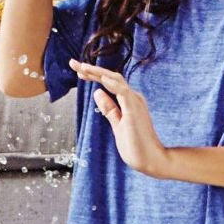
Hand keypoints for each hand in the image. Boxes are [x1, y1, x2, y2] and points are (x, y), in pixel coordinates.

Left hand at [69, 58, 171, 177]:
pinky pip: (123, 92)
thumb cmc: (135, 145)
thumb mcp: (116, 124)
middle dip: (91, 70)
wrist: (150, 160)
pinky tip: (100, 78)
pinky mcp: (135, 109)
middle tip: (73, 63)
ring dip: (98, 72)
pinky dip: (112, 83)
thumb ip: (109, 109)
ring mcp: (135, 102)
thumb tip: (97, 93)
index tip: (79, 71)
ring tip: (82, 67)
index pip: (109, 83)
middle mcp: (133, 98)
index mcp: (129, 101)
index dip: (93, 75)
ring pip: (115, 80)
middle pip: (111, 77)